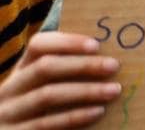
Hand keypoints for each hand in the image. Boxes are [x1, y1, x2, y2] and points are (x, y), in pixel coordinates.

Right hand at [0, 33, 119, 129]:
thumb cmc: (43, 110)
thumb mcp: (45, 88)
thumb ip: (67, 72)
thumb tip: (109, 55)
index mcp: (21, 70)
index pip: (38, 45)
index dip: (67, 42)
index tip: (96, 45)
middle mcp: (9, 89)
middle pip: (44, 67)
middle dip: (82, 65)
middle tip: (114, 66)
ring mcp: (8, 113)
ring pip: (47, 95)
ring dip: (85, 91)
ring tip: (114, 90)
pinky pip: (46, 123)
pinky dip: (75, 116)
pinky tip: (97, 111)